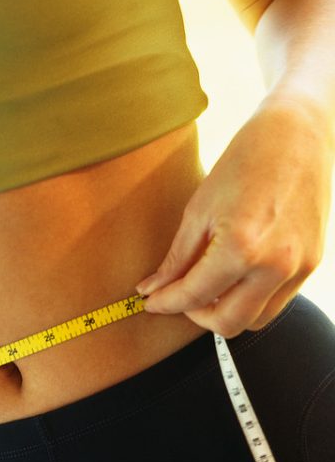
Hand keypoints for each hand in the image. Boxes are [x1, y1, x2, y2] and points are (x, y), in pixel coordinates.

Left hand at [135, 95, 333, 336]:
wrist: (296, 137)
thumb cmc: (244, 163)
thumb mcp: (199, 209)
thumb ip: (177, 258)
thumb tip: (153, 288)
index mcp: (241, 249)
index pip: (194, 296)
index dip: (165, 303)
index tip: (150, 302)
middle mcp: (275, 266)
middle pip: (228, 324)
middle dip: (195, 316)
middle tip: (177, 296)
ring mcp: (298, 268)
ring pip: (255, 320)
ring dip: (226, 312)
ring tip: (206, 286)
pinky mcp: (312, 264)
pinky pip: (277, 301)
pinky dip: (250, 298)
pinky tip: (233, 275)